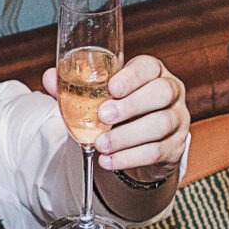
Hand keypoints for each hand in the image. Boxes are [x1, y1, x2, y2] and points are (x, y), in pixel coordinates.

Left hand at [42, 53, 188, 175]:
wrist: (140, 144)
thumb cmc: (120, 112)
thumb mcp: (101, 97)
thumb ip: (76, 87)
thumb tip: (50, 77)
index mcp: (153, 72)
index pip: (149, 67)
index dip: (132, 77)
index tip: (112, 88)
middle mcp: (171, 91)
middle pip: (162, 92)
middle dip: (131, 105)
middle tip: (103, 117)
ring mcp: (178, 119)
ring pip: (160, 124)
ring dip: (127, 136)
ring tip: (102, 144)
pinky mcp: (175, 146)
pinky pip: (157, 152)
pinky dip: (130, 158)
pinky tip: (110, 160)